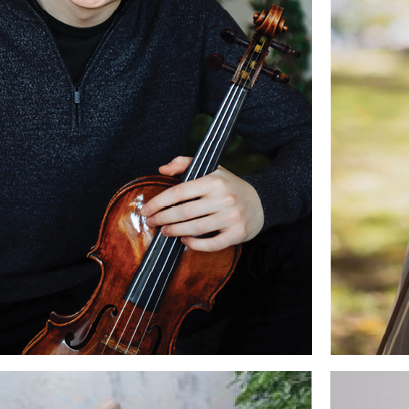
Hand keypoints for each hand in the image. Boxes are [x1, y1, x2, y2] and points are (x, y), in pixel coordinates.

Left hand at [140, 157, 263, 250]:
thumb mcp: (211, 169)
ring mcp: (232, 217)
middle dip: (163, 218)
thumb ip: (185, 164)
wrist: (261, 201)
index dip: (159, 202)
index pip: (180, 191)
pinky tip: (184, 240)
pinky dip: (195, 244)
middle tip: (152, 222)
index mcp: (214, 180)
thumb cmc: (229, 186)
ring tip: (165, 231)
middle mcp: (224, 198)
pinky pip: (212, 244)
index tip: (147, 209)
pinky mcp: (237, 233)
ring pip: (196, 228)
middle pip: (185, 212)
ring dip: (175, 231)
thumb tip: (162, 170)